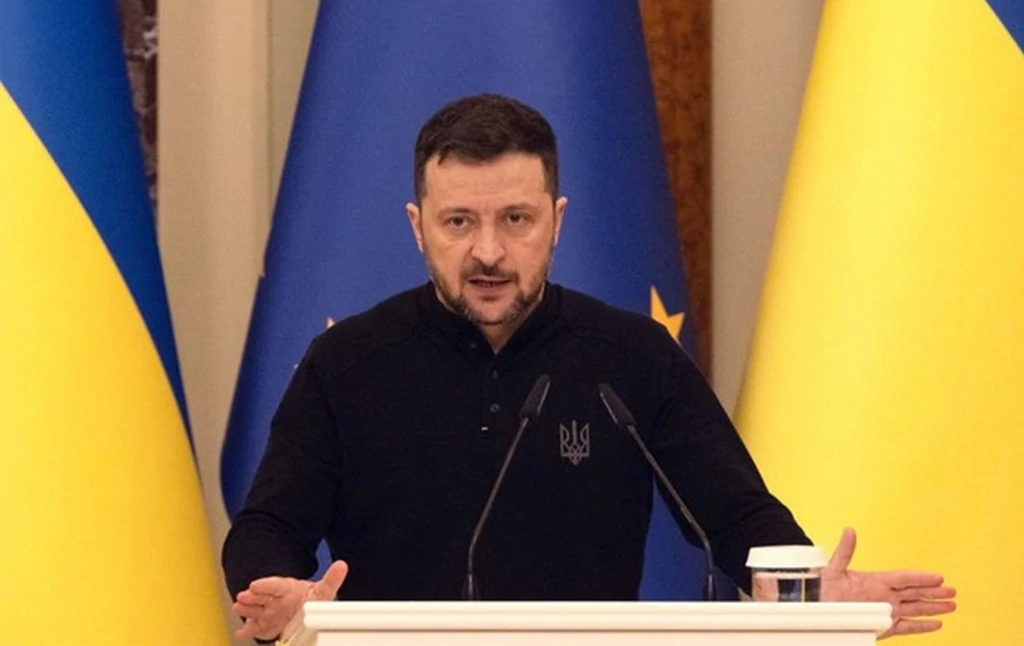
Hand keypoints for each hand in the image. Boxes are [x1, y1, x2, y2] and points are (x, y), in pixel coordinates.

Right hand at [233, 560, 348, 641]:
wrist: (302, 613)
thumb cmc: (308, 600)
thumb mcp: (321, 591)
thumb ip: (331, 580)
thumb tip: (342, 566)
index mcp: (287, 588)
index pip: (275, 585)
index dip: (264, 585)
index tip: (255, 585)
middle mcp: (274, 599)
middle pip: (260, 596)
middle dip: (251, 597)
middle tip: (242, 597)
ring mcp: (267, 612)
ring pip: (254, 610)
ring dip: (246, 609)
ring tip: (238, 608)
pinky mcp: (263, 625)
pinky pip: (253, 628)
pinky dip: (246, 631)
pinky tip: (241, 633)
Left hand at [821, 528, 955, 638]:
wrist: (817, 609)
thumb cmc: (823, 588)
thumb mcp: (833, 568)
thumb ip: (844, 551)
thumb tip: (849, 530)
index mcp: (875, 580)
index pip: (904, 578)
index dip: (921, 577)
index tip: (939, 577)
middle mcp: (884, 595)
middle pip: (915, 592)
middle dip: (934, 592)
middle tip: (953, 591)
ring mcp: (886, 611)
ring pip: (915, 609)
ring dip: (933, 608)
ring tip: (952, 605)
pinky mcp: (884, 627)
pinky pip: (907, 627)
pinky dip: (922, 626)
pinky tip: (937, 623)